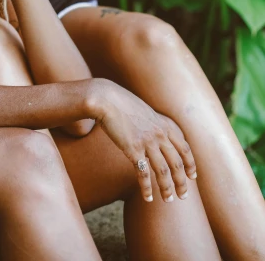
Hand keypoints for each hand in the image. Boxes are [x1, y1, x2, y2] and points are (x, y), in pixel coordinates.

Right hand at [90, 79, 196, 203]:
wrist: (107, 99)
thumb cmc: (122, 104)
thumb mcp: (145, 112)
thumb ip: (154, 125)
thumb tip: (156, 137)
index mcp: (165, 125)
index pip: (185, 148)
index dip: (190, 164)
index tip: (192, 176)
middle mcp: (160, 134)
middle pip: (177, 163)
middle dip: (182, 182)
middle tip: (183, 196)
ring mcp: (148, 142)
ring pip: (163, 172)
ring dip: (167, 189)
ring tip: (168, 200)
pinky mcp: (133, 149)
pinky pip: (144, 173)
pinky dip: (147, 188)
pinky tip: (148, 197)